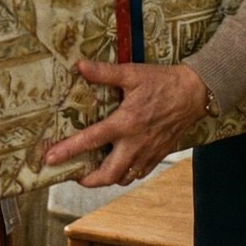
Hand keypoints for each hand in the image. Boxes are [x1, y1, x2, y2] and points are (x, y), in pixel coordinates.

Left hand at [43, 61, 208, 187]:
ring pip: (125, 178)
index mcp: (125, 123)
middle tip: (74, 175)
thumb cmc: (163, 82)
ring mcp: (149, 152)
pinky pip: (140, 173)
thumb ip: (104, 72)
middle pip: (109, 174)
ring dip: (107, 178)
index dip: (68, 151)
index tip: (50, 158)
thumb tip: (80, 66)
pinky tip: (119, 164)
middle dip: (88, 180)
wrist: (196, 92)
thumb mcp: (132, 73)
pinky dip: (126, 174)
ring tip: (94, 172)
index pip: (91, 140)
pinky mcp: (160, 154)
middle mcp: (136, 143)